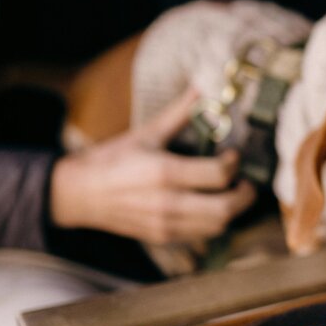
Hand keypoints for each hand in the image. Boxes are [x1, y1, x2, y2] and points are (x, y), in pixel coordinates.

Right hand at [50, 89, 256, 243]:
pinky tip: (211, 206)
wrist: (79, 194)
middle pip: (225, 209)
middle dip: (244, 195)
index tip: (233, 156)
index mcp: (164, 172)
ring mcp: (166, 224)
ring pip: (218, 226)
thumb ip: (179, 113)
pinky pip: (202, 235)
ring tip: (231, 194)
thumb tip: (200, 88)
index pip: (219, 174)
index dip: (234, 164)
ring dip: (233, 211)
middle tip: (246, 182)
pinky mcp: (164, 237)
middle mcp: (168, 203)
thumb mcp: (146, 133)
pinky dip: (215, 223)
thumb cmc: (112, 160)